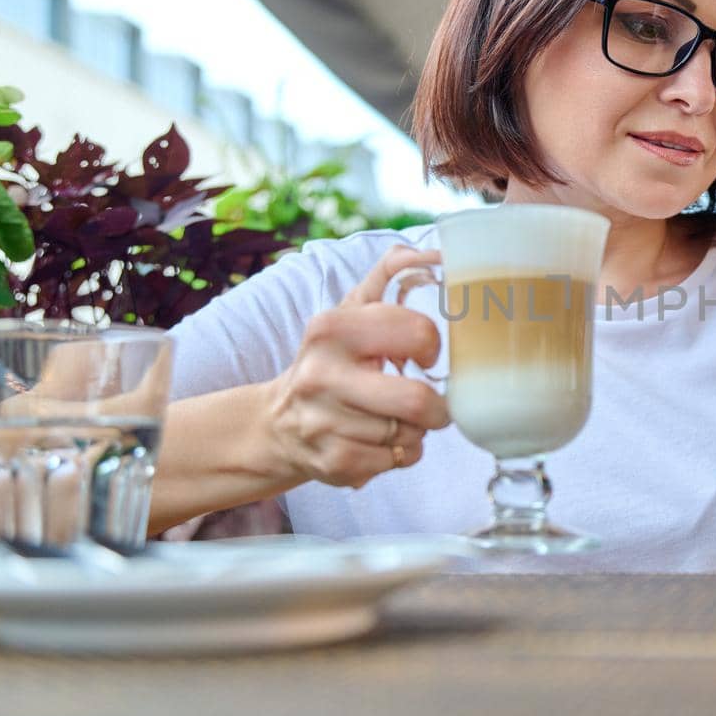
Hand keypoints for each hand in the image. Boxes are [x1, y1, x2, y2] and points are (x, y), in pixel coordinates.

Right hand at [264, 245, 450, 488]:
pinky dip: (401, 455)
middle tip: (434, 403)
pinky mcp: (331, 463)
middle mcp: (321, 375)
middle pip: (417, 400)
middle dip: (437, 407)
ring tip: (397, 419)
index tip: (427, 355)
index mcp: (331, 328)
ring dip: (417, 431)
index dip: (434, 347)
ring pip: (411, 435)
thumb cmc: (331, 360)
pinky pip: (396, 462)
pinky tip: (382, 442)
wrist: (278, 423)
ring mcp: (323, 423)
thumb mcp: (352, 310)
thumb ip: (390, 274)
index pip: (417, 334)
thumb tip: (434, 252)